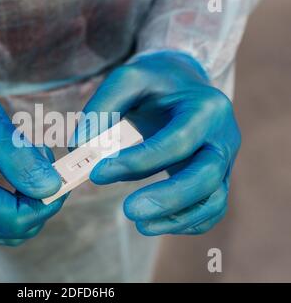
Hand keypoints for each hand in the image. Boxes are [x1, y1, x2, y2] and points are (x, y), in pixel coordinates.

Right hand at [0, 71, 63, 245]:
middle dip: (41, 199)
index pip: (15, 218)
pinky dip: (16, 203)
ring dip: (30, 201)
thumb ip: (20, 158)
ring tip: (28, 161)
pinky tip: (16, 174)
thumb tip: (52, 187)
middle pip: (15, 229)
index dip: (48, 201)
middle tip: (43, 159)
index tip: (61, 172)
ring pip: (10, 229)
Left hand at [73, 51, 240, 234]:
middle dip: (167, 198)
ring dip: (177, 218)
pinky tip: (155, 223)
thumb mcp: (127, 80)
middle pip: (206, 176)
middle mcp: (223, 136)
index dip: (137, 161)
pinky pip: (210, 209)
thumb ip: (102, 109)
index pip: (175, 142)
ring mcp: (224, 160)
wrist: (182, 84)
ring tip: (140, 224)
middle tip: (128, 211)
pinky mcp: (217, 177)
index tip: (97, 173)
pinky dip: (186, 221)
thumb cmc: (154, 82)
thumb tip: (81, 147)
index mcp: (205, 108)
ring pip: (213, 200)